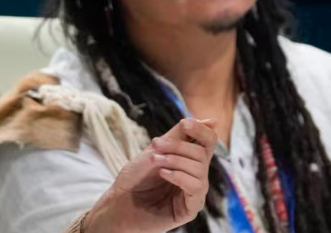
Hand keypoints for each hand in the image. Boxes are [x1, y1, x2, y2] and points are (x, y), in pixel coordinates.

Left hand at [83, 118, 217, 232]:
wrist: (118, 202)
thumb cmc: (135, 177)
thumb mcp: (155, 150)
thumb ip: (179, 135)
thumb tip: (212, 121)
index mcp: (189, 160)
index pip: (208, 142)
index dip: (200, 130)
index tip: (184, 123)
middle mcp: (195, 176)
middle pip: (202, 153)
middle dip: (177, 145)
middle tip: (155, 145)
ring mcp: (194, 193)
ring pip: (200, 169)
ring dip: (175, 160)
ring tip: (155, 162)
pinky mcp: (190, 209)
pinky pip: (196, 187)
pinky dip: (179, 176)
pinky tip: (163, 174)